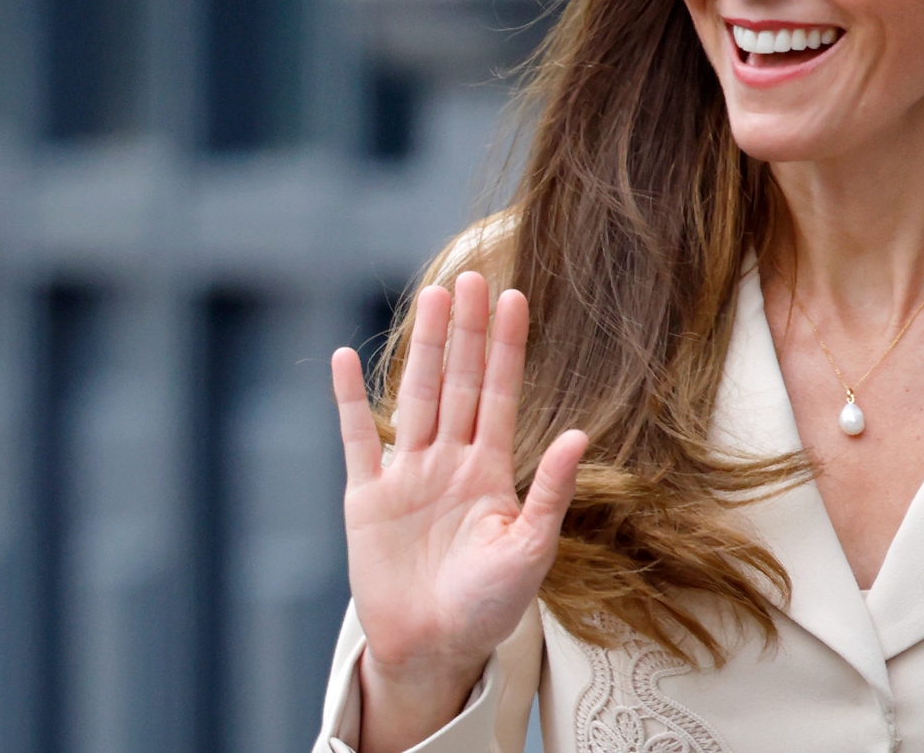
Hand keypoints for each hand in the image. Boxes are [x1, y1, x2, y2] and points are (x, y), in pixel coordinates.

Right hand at [330, 272, 586, 752]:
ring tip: (431, 297)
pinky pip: (357, 439)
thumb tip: (578, 437)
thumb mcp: (530, 549)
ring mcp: (408, 475)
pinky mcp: (367, 498)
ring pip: (416, 396)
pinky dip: (350, 400)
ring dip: (423, 347)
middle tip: (470, 275)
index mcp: (491, 471)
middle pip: (458, 381)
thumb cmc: (490, 606)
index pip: (500, 393)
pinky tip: (345, 358)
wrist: (434, 649)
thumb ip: (549, 492)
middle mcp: (450, 462)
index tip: (514, 297)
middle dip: (466, 330)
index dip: (506, 346)